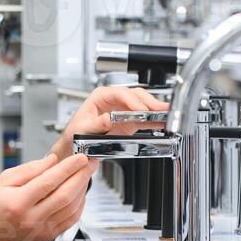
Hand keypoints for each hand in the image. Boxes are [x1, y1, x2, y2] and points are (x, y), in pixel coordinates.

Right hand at [0, 153, 96, 240]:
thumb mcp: (5, 179)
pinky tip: (80, 193)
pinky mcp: (48, 235)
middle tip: (89, 163)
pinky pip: (71, 220)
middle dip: (81, 176)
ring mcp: (41, 229)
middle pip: (65, 195)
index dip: (68, 168)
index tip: (79, 157)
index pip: (49, 182)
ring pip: (71, 208)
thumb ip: (30, 169)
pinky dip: (79, 205)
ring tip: (85, 174)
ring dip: (82, 189)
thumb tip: (53, 160)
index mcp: (18, 202)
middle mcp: (31, 218)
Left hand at [49, 86, 170, 160]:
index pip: (120, 94)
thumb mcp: (82, 129)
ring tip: (166, 114)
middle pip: (135, 96)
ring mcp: (122, 110)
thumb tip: (109, 119)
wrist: (74, 146)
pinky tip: (161, 121)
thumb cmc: (74, 134)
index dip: (132, 101)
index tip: (141, 110)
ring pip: (142, 104)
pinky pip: (143, 118)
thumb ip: (97, 124)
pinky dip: (153, 120)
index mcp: (100, 96)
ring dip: (154, 109)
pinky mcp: (128, 121)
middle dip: (149, 102)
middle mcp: (113, 100)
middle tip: (160, 110)